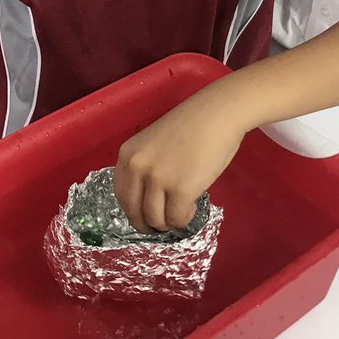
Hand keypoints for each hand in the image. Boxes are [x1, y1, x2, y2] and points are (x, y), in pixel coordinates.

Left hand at [114, 97, 245, 232]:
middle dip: (149, 224)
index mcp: (127, 155)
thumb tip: (147, 201)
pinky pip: (177, 218)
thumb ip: (145, 168)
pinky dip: (184, 218)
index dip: (134, 211)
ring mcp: (158, 179)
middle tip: (163, 223)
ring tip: (182, 209)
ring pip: (156, 220)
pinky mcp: (181, 189)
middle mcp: (137, 167)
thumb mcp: (153, 145)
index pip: (122, 196)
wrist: (217, 114)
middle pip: (135, 212)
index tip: (145, 216)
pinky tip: (192, 204)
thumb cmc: (190, 126)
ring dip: (169, 222)